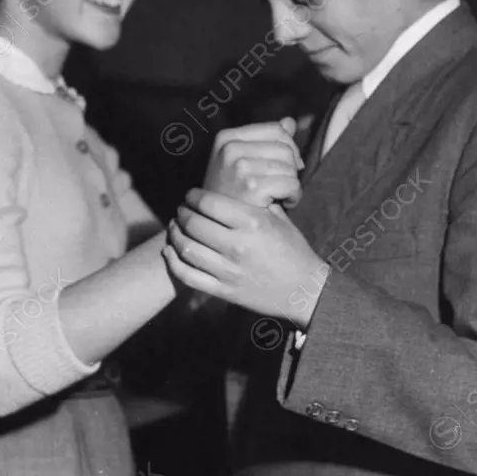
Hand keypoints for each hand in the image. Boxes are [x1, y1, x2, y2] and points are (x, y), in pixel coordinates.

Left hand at [163, 189, 327, 326]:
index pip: (209, 202)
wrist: (305, 289)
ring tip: (175, 227)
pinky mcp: (224, 290)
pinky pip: (188, 276)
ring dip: (175, 235)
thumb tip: (233, 184)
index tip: (190, 195)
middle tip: (181, 210)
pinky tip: (171, 251)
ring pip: (187, 249)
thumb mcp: (279, 219)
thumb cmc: (293, 250)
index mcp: (253, 223)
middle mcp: (239, 245)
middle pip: (193, 224)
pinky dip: (174, 262)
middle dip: (181, 213)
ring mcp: (230, 270)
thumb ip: (256, 202)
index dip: (193, 196)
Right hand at [202, 118, 303, 207]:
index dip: (289, 148)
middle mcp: (230, 148)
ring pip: (291, 166)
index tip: (285, 166)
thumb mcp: (240, 160)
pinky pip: (291, 184)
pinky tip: (284, 203)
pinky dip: (294, 196)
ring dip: (293, 184)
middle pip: (286, 148)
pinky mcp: (252, 186)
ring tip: (280, 195)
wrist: (215, 225)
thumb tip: (290, 121)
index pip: (277, 130)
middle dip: (291, 168)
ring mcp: (239, 166)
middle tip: (281, 184)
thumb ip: (266, 139)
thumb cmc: (231, 193)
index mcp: (227, 137)